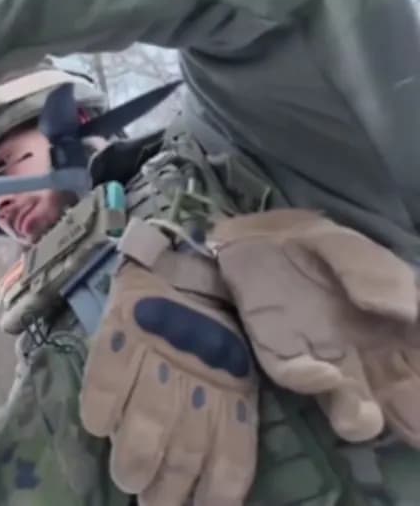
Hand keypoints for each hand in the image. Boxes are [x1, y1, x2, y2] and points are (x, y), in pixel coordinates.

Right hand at [80, 219, 258, 504]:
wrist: (180, 259)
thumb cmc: (209, 322)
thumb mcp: (233, 365)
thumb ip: (224, 409)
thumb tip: (210, 475)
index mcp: (234, 388)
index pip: (231, 452)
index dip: (216, 490)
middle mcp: (201, 376)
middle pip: (186, 445)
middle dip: (169, 486)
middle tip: (151, 504)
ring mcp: (161, 354)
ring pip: (149, 420)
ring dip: (136, 458)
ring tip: (127, 480)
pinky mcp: (124, 331)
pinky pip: (108, 379)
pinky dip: (101, 407)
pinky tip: (97, 427)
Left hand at [209, 208, 419, 445]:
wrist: (260, 237)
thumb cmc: (318, 247)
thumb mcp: (351, 249)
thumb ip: (378, 275)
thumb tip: (408, 311)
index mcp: (395, 334)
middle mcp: (363, 357)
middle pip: (395, 399)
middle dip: (409, 419)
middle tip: (414, 428)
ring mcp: (321, 359)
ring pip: (347, 404)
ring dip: (356, 417)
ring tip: (359, 418)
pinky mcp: (278, 354)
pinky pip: (294, 376)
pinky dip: (308, 380)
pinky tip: (323, 375)